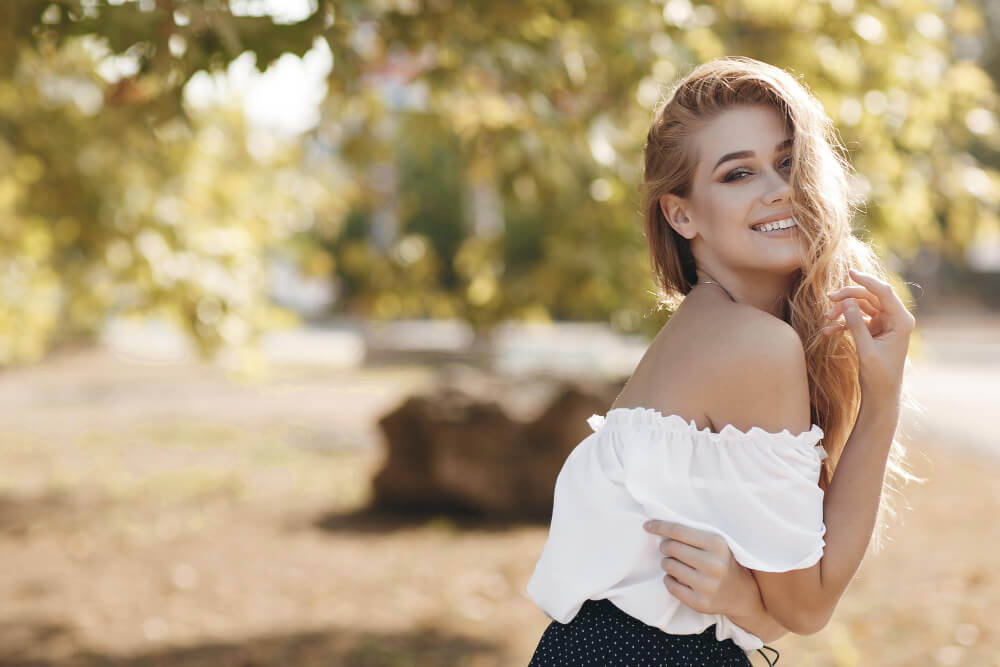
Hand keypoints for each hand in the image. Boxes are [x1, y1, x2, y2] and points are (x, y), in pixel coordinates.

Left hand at [642, 520, 760, 617]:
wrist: (741, 594)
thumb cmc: (722, 561)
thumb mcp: (716, 543)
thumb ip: (693, 534)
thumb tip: (659, 525)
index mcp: (718, 544)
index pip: (679, 531)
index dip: (660, 526)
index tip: (647, 525)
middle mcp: (714, 564)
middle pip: (671, 547)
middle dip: (665, 546)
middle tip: (669, 548)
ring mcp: (707, 585)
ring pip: (669, 566)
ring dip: (667, 562)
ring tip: (676, 563)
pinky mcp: (700, 602)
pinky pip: (670, 585)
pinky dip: (669, 579)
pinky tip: (677, 578)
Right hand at [823, 268, 915, 397]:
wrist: (881, 394)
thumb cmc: (879, 375)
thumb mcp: (866, 349)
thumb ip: (856, 324)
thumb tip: (845, 301)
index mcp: (901, 321)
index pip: (884, 292)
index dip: (867, 280)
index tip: (850, 272)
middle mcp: (895, 319)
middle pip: (870, 296)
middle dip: (849, 296)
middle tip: (829, 298)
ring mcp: (884, 323)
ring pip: (861, 306)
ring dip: (843, 310)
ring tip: (826, 317)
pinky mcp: (874, 330)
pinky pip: (856, 319)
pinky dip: (842, 322)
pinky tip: (827, 330)